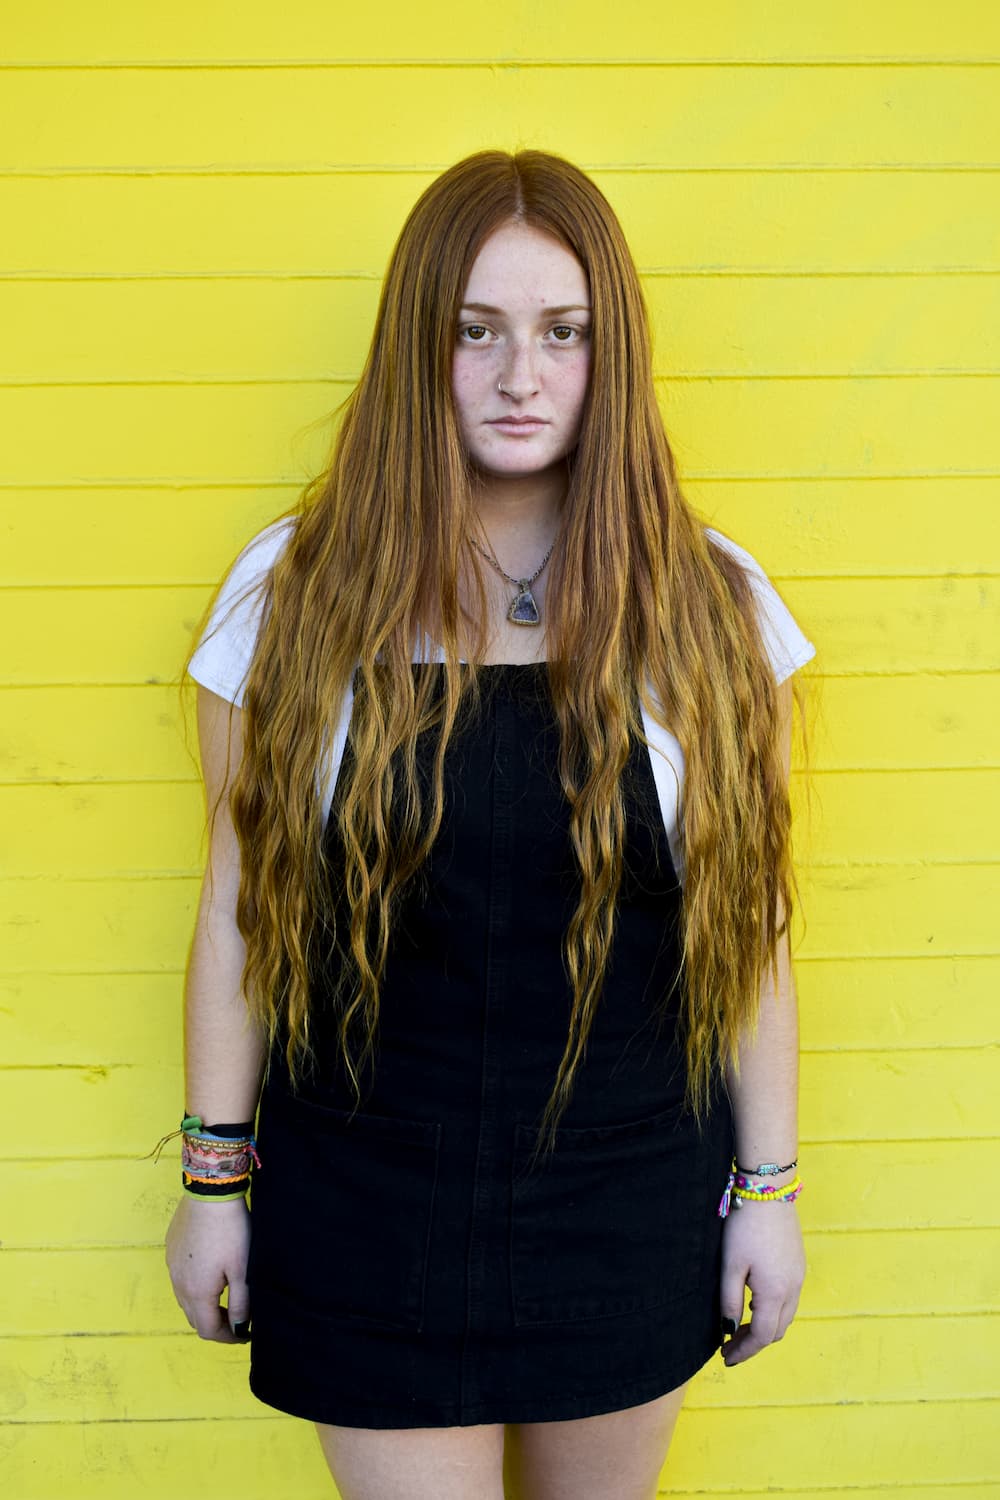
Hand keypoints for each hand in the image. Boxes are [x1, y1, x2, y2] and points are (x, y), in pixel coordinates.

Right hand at [165, 1194, 250, 1342]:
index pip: (208, 1330)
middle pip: (194, 1318)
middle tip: (236, 1320)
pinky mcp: (171, 1249)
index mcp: (197, 1292)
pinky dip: (193, 1287)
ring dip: (202, 1307)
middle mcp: (178, 1283)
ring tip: (224, 1299)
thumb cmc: (231, 1229)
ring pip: (184, 1300)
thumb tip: (238, 1327)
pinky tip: (210, 1274)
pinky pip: (179, 1279)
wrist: (210, 1191)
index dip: (228, 1337)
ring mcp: (171, 1265)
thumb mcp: (242, 1269)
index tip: (244, 1334)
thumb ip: (240, 1303)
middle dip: (214, 1324)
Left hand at [719, 1201, 805, 1366]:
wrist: (768, 1190)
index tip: (726, 1357)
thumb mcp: (731, 1265)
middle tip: (730, 1345)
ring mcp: (799, 1276)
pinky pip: (789, 1299)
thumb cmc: (745, 1226)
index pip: (763, 1336)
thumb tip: (729, 1331)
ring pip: (786, 1316)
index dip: (745, 1351)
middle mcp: (793, 1288)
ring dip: (765, 1327)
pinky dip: (773, 1311)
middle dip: (755, 1342)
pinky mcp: (798, 1264)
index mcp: (776, 1292)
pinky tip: (755, 1303)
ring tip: (740, 1327)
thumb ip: (730, 1301)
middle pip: (778, 1330)